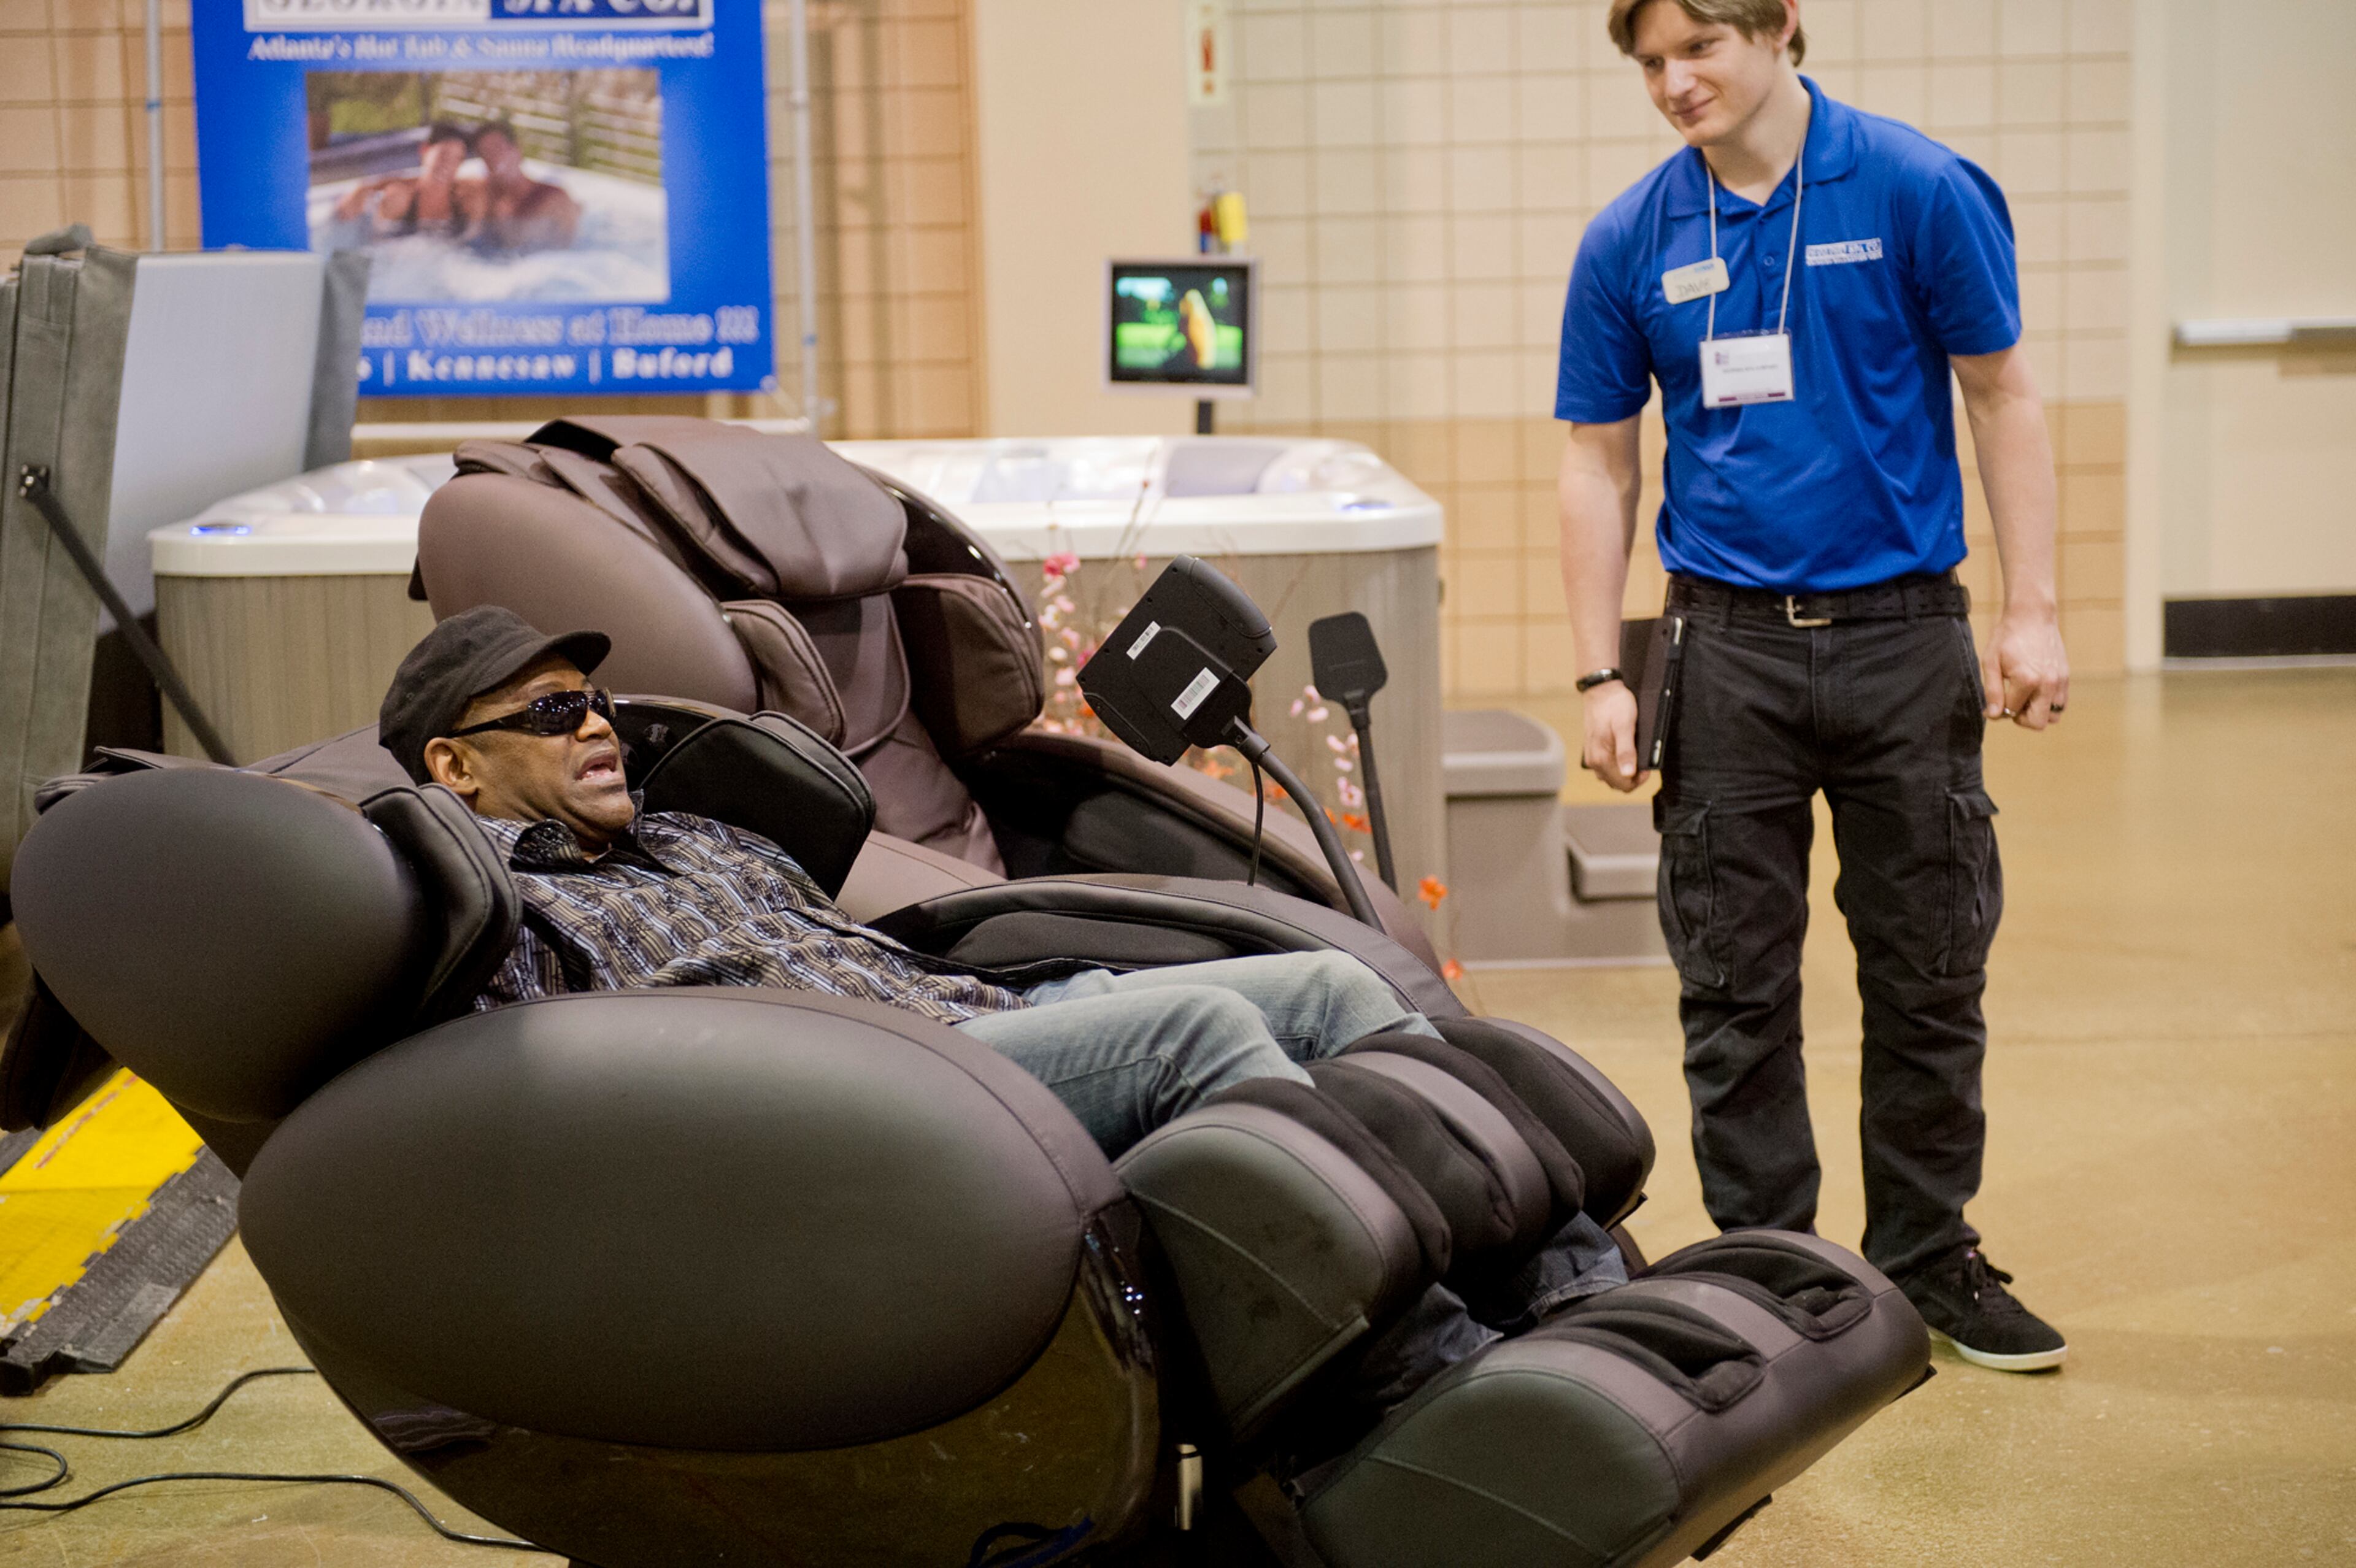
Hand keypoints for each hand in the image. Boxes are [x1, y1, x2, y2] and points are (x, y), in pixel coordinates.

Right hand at [1581, 681, 1645, 790]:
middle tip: (1643, 759)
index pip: (1623, 785)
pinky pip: (1606, 768)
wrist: (1600, 689)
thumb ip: (1626, 751)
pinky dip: (1617, 765)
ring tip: (1635, 755)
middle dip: (1633, 777)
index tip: (1648, 766)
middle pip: (1617, 783)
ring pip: (1611, 777)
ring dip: (1625, 772)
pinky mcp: (1593, 750)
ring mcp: (1591, 757)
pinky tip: (1625, 751)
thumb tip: (1629, 774)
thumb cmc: (1615, 705)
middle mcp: (1593, 762)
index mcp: (1601, 759)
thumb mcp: (1625, 726)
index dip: (1639, 780)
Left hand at [1982, 607, 2069, 728]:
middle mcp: (2048, 684)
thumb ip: (1992, 691)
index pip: (2011, 712)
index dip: (1998, 711)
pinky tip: (2035, 691)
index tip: (1992, 704)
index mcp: (2027, 680)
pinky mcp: (2066, 677)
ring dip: (2037, 713)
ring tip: (2024, 698)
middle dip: (2021, 719)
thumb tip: (1993, 716)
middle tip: (2011, 703)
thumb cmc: (2008, 637)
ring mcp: (2060, 681)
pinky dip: (2048, 705)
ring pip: (2053, 717)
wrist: (2033, 616)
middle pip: (2038, 723)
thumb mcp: (1991, 662)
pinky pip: (2061, 704)